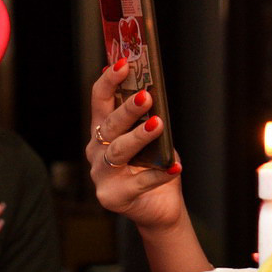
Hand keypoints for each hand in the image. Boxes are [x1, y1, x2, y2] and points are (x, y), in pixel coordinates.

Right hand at [87, 61, 184, 229]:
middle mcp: (96, 151)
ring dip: (139, 136)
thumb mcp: (154, 138)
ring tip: (157, 126)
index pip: (99, 100)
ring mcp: (101, 175)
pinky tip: (174, 167)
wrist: (159, 206)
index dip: (109, 81)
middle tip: (147, 96)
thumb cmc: (155, 166)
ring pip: (118, 151)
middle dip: (127, 108)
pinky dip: (158, 174)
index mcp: (102, 131)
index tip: (122, 64)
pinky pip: (138, 182)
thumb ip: (150, 119)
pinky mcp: (113, 197)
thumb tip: (154, 94)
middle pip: (109, 125)